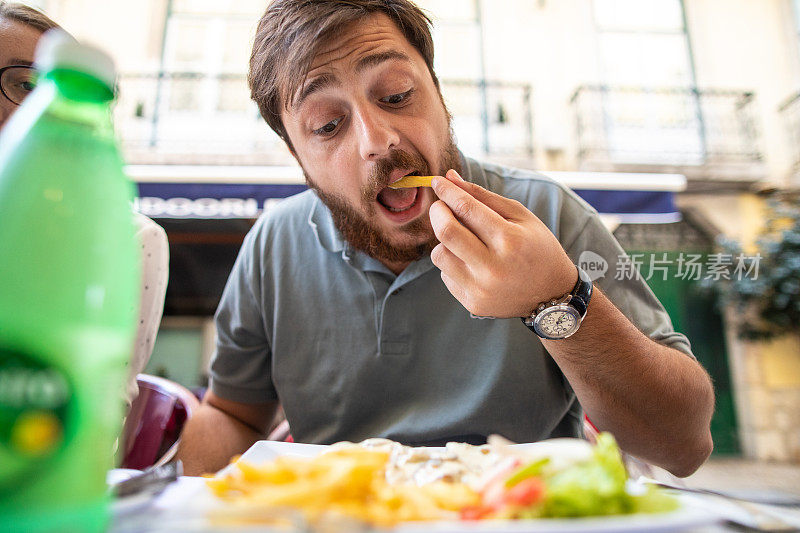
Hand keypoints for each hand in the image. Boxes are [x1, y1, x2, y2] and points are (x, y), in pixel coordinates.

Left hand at [428, 169, 575, 317]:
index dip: (447, 192)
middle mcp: (493, 266)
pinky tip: (472, 262)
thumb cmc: (537, 248)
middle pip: (446, 231)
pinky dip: (453, 263)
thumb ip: (483, 196)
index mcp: (510, 239)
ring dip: (444, 241)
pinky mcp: (472, 303)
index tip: (437, 182)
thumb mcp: (520, 216)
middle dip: (437, 212)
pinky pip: (445, 275)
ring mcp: (481, 288)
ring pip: (439, 255)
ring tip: (462, 239)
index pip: (466, 208)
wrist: (552, 294)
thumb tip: (450, 178)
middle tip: (440, 206)